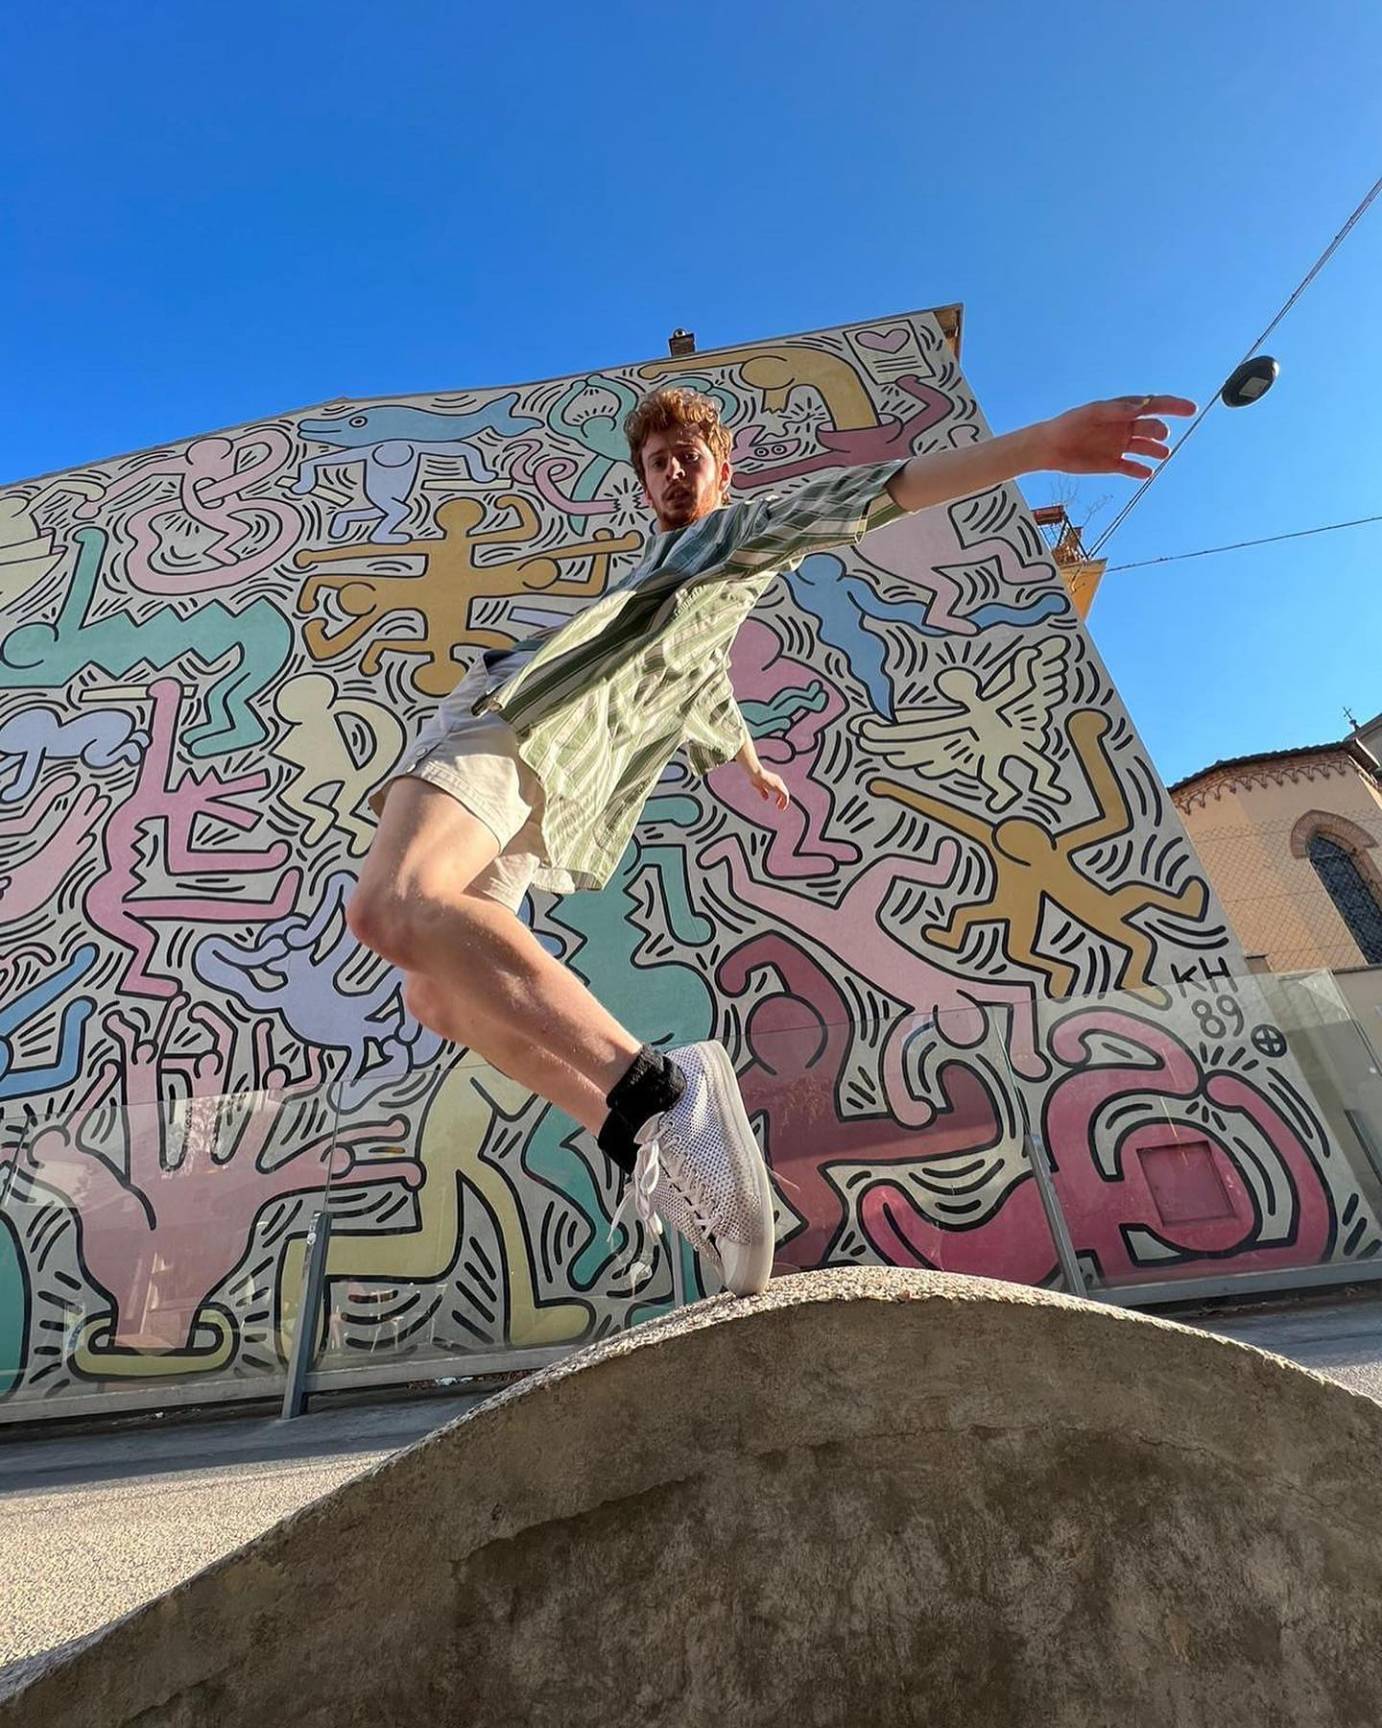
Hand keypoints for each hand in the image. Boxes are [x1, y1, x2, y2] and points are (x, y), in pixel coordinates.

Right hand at [745, 766, 790, 809]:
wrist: (757, 774)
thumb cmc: (756, 777)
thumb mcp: (759, 786)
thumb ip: (764, 792)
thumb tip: (766, 799)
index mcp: (775, 780)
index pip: (780, 789)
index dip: (779, 797)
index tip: (776, 802)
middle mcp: (779, 781)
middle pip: (784, 792)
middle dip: (782, 800)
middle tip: (779, 807)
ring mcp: (779, 784)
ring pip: (786, 794)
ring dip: (784, 802)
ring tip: (781, 808)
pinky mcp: (779, 787)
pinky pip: (785, 796)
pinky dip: (785, 802)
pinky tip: (781, 807)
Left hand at [1034, 395, 1195, 479]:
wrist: (1049, 447)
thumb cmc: (1069, 424)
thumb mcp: (1091, 413)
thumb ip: (1116, 410)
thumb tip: (1141, 406)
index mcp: (1122, 411)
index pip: (1153, 405)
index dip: (1173, 406)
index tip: (1190, 409)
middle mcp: (1125, 427)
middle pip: (1151, 427)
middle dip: (1159, 430)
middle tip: (1162, 436)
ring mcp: (1120, 446)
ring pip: (1145, 448)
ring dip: (1155, 450)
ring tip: (1163, 454)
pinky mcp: (1112, 463)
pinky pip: (1131, 468)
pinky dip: (1139, 471)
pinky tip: (1147, 474)